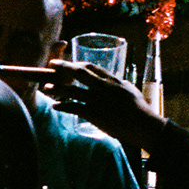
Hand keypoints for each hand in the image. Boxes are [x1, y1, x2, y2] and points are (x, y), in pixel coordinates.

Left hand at [50, 60, 166, 150]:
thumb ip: (120, 84)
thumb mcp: (130, 90)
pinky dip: (62, 106)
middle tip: (52, 65)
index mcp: (112, 80)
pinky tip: (55, 106)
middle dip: (63, 67)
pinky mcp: (93, 113)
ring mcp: (96, 100)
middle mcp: (102, 87)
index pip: (91, 67)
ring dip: (56, 88)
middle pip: (79, 73)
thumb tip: (115, 80)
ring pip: (71, 90)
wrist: (141, 124)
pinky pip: (72, 107)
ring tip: (46, 87)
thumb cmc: (140, 108)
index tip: (69, 64)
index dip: (77, 64)